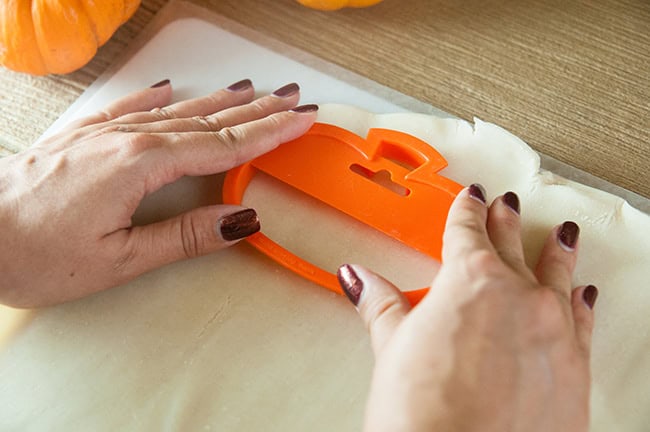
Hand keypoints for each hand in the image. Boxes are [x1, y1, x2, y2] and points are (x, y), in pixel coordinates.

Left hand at [0, 79, 316, 307]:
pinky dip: (158, 97)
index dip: (267, 133)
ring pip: (175, 111)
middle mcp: (125, 139)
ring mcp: (102, 133)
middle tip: (291, 99)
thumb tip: (241, 221)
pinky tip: (171, 89)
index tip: (299, 121)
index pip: (223, 145)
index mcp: (141, 165)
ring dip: (218, 102)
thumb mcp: (121, 258)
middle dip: (256, 111)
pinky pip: (130, 107)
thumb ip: (185, 236)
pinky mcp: (81, 137)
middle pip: (207, 122)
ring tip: (252, 90)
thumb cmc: (36, 255)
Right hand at [337, 185, 596, 431]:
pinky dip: (580, 303)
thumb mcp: (393, 349)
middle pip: (510, 246)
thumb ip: (381, 305)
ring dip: (556, 253)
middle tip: (504, 205)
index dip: (466, 211)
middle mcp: (519, 296)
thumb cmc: (425, 415)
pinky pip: (581, 320)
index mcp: (470, 280)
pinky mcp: (575, 367)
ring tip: (562, 236)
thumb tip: (359, 278)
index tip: (470, 199)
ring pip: (556, 276)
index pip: (466, 232)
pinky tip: (581, 294)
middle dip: (504, 223)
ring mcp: (553, 330)